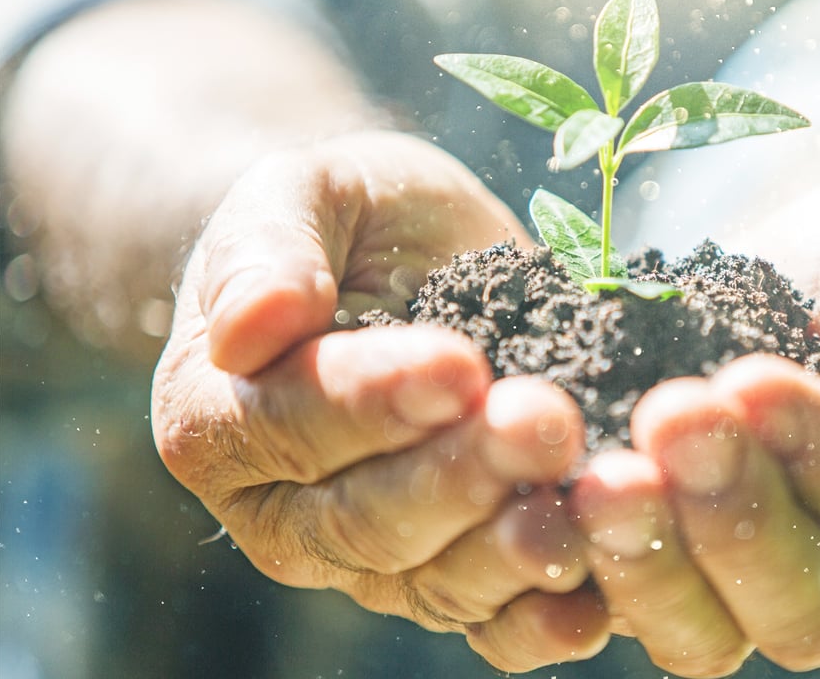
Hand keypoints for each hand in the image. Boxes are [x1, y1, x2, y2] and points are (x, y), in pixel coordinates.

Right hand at [151, 131, 609, 668]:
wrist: (406, 265)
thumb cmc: (348, 225)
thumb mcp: (302, 194)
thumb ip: (265, 249)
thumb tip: (252, 324)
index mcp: (222, 420)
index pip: (288, 424)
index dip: (373, 401)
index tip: (457, 363)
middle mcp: (287, 513)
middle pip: (367, 520)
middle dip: (464, 474)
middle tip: (544, 421)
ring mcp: (372, 560)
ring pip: (437, 581)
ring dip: (515, 550)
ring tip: (586, 499)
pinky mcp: (453, 580)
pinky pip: (491, 625)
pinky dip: (544, 622)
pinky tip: (598, 598)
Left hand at [570, 175, 819, 674]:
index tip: (750, 379)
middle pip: (816, 608)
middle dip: (736, 519)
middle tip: (669, 418)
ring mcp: (779, 589)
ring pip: (716, 635)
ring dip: (654, 561)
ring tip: (600, 478)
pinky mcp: (689, 572)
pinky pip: (637, 607)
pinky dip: (590, 569)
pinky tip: (550, 501)